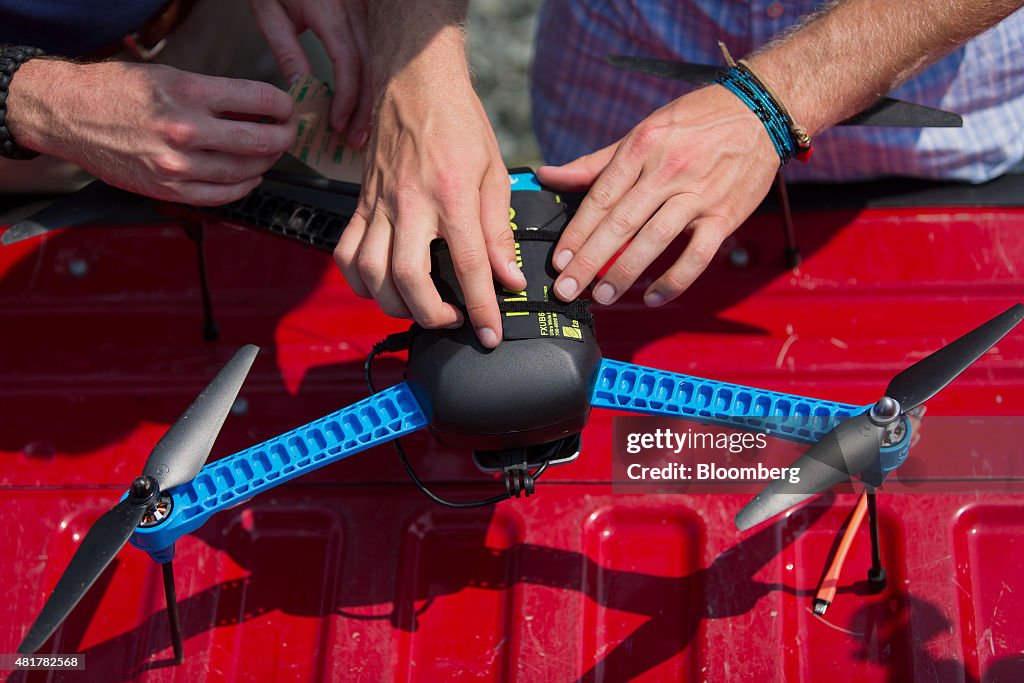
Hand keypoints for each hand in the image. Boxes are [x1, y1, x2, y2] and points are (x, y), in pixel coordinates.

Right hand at [7, 59, 294, 205]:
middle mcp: (185, 130)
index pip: (259, 100)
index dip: (283, 106)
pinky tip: (249, 178)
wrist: (69, 113)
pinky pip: (221, 196)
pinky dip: (243, 188)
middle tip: (287, 133)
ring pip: (244, 171)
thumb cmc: (116, 91)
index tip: (287, 108)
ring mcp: (177, 164)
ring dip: (265, 164)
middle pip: (259, 140)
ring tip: (268, 154)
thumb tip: (257, 110)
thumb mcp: (170, 76)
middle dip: (283, 137)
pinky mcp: (168, 188)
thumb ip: (215, 95)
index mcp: (188, 93)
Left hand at [249, 0, 371, 147]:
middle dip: (364, 108)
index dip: (346, 97)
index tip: (336, 124)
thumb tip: (302, 91)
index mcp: (330, 10)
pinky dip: (372, 82)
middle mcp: (354, 10)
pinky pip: (377, 53)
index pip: (348, 61)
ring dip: (371, 100)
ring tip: (360, 130)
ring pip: (379, 63)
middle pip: (370, 67)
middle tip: (354, 141)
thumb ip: (287, 51)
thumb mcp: (270, 13)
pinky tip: (366, 104)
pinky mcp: (367, 15)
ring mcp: (365, 12)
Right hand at [333, 70, 524, 347]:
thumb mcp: (495, 172)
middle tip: (454, 321)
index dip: (482, 307)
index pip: (468, 265)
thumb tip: (508, 276)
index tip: (489, 332)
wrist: (415, 79)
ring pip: (370, 272)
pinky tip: (379, 287)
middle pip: (408, 279)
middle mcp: (410, 203)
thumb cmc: (458, 120)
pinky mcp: (360, 203)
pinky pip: (345, 252)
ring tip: (419, 308)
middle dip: (431, 314)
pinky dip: (358, 280)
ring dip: (393, 304)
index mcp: (452, 193)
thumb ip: (498, 229)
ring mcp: (378, 204)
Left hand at [537, 85, 778, 306]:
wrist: (761, 109)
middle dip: (589, 260)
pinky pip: (696, 256)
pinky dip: (674, 280)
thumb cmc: (696, 121)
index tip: (559, 260)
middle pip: (620, 223)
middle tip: (567, 288)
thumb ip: (596, 163)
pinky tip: (652, 296)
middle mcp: (668, 170)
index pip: (601, 197)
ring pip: (654, 240)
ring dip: (624, 273)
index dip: (577, 233)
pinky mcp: (725, 215)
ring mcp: (698, 194)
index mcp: (642, 147)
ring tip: (603, 296)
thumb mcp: (643, 131)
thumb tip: (549, 175)